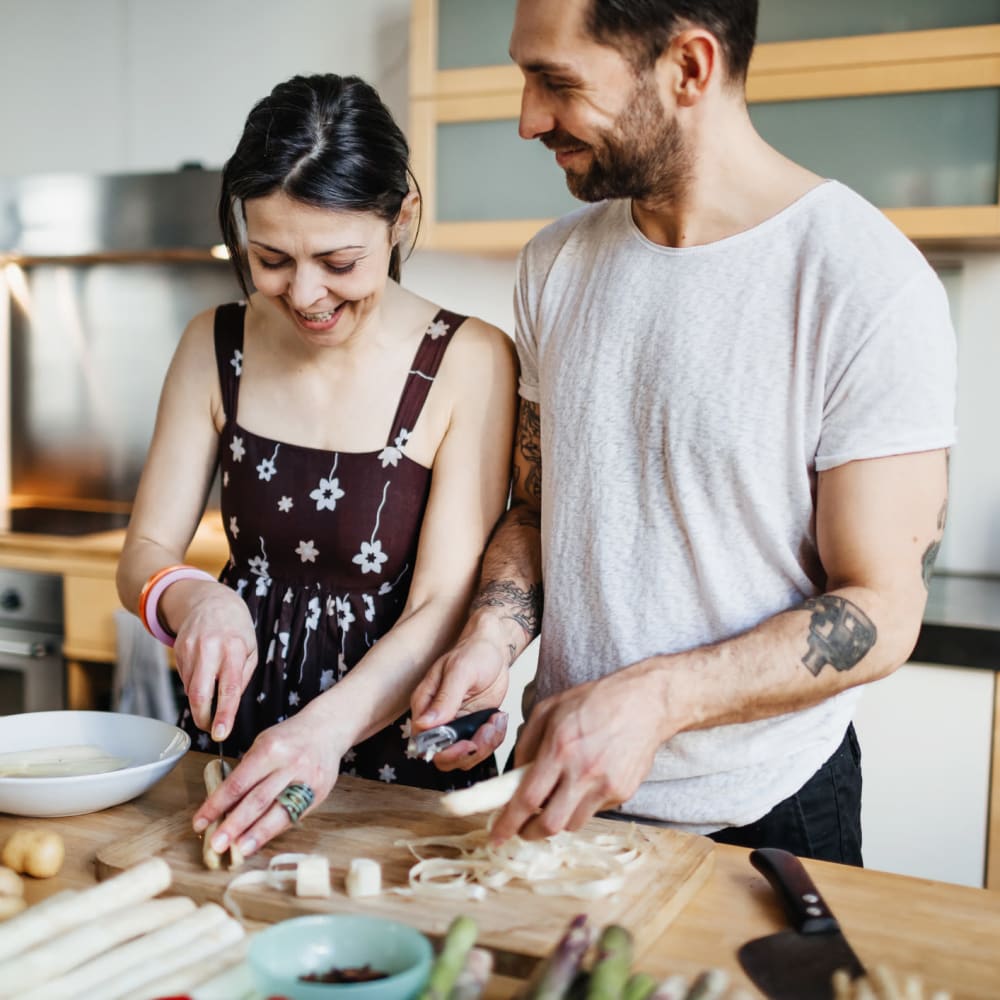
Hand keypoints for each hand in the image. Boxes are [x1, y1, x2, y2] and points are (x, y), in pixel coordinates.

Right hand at [166, 580, 256, 739]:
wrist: (209, 601)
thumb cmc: (236, 629)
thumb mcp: (250, 649)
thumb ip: (242, 677)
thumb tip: (230, 704)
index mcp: (233, 649)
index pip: (228, 688)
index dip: (224, 714)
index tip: (220, 733)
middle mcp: (209, 649)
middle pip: (199, 694)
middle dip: (203, 718)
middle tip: (211, 728)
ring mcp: (190, 650)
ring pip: (190, 689)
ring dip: (200, 701)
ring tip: (213, 690)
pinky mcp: (177, 652)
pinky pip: (185, 679)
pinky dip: (195, 685)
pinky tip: (204, 673)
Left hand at [192, 703, 346, 856]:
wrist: (328, 729)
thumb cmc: (290, 737)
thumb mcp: (264, 743)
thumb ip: (248, 771)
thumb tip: (225, 804)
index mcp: (270, 749)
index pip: (238, 782)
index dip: (217, 804)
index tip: (200, 822)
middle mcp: (290, 764)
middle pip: (258, 800)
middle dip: (235, 825)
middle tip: (217, 844)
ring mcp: (307, 780)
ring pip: (278, 812)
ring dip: (256, 834)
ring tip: (239, 850)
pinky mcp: (319, 793)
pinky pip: (293, 815)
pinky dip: (274, 829)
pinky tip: (261, 839)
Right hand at [410, 632, 510, 770]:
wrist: (494, 649)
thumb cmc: (474, 652)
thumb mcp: (460, 671)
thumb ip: (445, 698)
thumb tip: (424, 724)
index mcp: (424, 705)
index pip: (425, 742)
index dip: (445, 750)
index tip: (468, 743)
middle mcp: (437, 720)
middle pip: (444, 757)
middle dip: (469, 752)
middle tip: (488, 731)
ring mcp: (456, 725)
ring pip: (464, 757)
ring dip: (485, 746)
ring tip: (496, 720)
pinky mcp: (472, 727)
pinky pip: (481, 748)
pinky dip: (494, 739)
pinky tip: (499, 719)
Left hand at [489, 658, 672, 842]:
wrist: (644, 703)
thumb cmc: (596, 701)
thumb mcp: (548, 710)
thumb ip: (526, 743)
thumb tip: (514, 775)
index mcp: (559, 748)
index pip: (527, 798)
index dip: (509, 823)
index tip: (497, 835)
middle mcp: (583, 771)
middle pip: (550, 824)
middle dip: (530, 832)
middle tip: (523, 828)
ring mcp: (606, 785)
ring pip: (572, 824)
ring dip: (559, 817)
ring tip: (558, 796)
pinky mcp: (622, 793)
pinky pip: (594, 812)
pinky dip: (582, 805)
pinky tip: (586, 782)